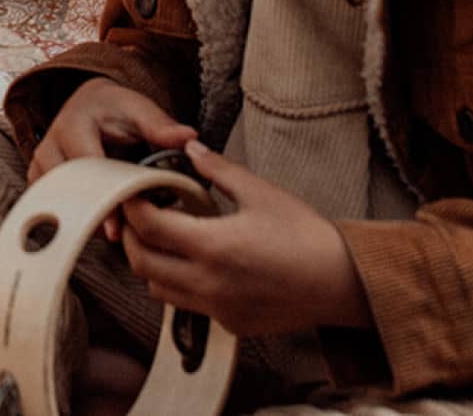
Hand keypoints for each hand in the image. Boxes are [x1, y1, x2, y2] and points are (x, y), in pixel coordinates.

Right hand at [30, 77, 194, 238]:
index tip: (117, 229)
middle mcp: (50, 144)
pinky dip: (75, 220)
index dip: (103, 198)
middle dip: (94, 214)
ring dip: (84, 220)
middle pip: (68, 190)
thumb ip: (161, 126)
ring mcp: (41, 165)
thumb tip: (188, 137)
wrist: (90, 105)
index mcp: (73, 124)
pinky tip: (98, 228)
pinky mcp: (40, 181)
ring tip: (115, 234)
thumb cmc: (115, 109)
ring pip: (58, 203)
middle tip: (122, 238)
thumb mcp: (139, 110)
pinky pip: (53, 209)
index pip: (86, 168)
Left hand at [119, 139, 373, 337]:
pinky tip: (194, 261)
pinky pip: (188, 305)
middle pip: (142, 263)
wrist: (343, 283)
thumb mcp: (260, 191)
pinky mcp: (232, 325)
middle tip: (136, 213)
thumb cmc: (304, 232)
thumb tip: (190, 148)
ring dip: (151, 263)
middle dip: (132, 236)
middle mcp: (208, 283)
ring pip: (159, 289)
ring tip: (163, 236)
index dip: (130, 206)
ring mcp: (219, 309)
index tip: (129, 190)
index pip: (148, 227)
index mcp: (212, 246)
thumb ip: (217, 169)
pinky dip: (178, 284)